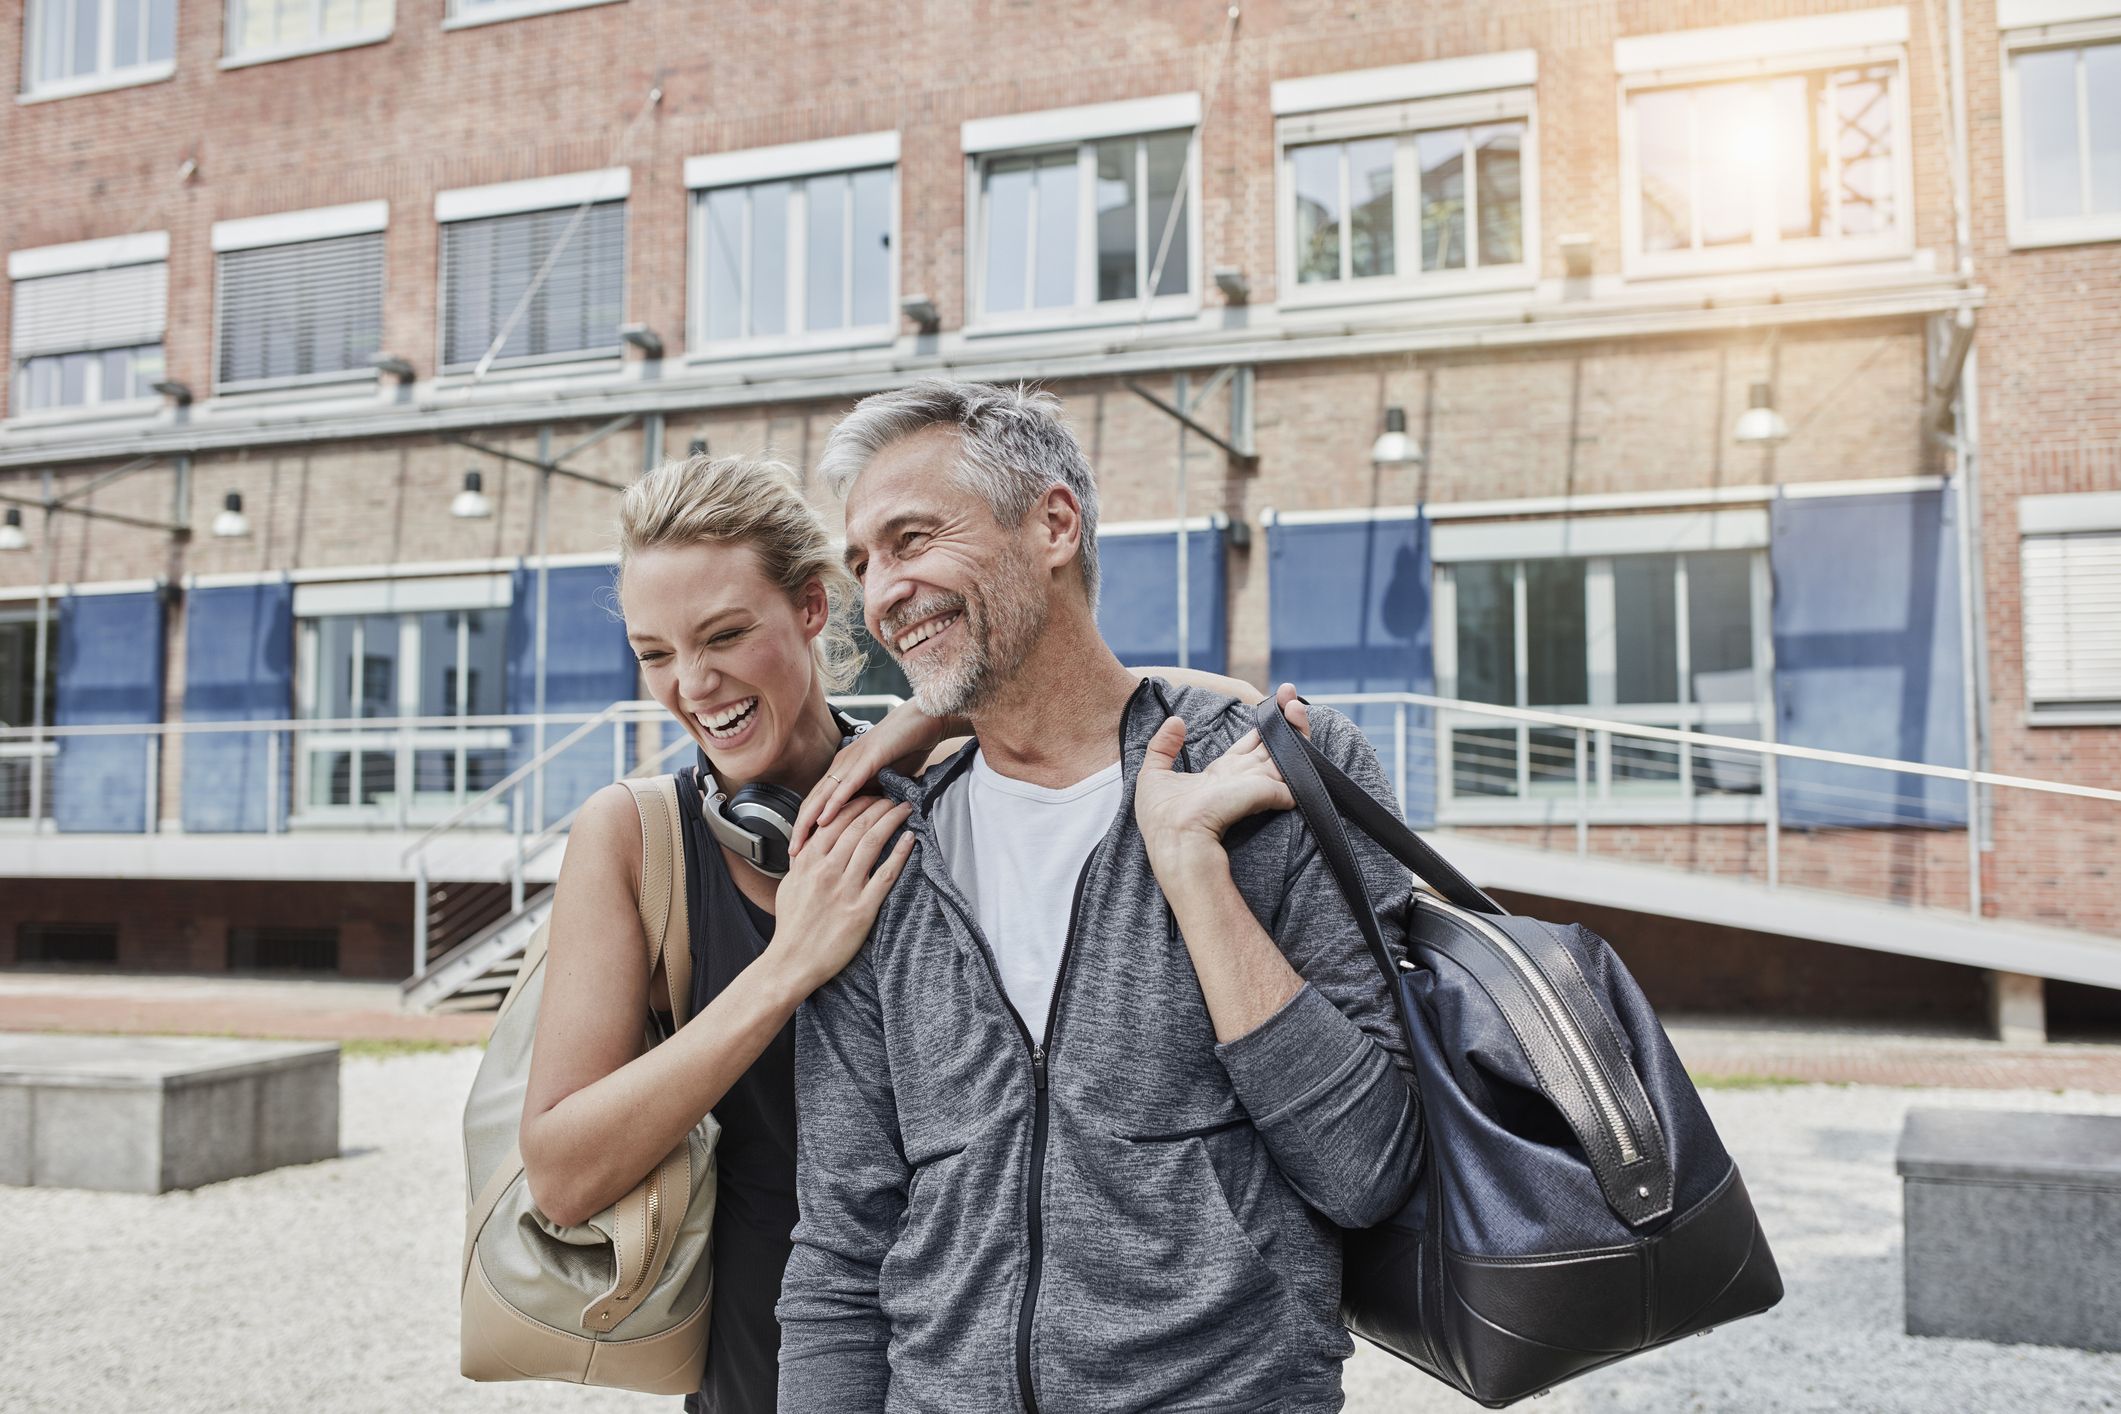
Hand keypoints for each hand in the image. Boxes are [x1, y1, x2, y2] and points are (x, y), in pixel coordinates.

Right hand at [763, 795, 914, 996]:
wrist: (792, 962)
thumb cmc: (791, 927)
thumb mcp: (789, 886)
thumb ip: (802, 862)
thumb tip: (810, 844)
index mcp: (808, 861)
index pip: (836, 820)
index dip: (857, 804)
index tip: (870, 796)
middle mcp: (827, 870)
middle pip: (858, 826)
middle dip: (879, 806)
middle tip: (893, 797)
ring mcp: (846, 888)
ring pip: (873, 842)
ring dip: (892, 820)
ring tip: (905, 810)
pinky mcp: (862, 909)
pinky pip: (886, 874)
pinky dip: (900, 853)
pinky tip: (910, 840)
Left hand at [791, 700, 963, 855]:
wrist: (924, 721)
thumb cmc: (906, 749)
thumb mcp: (886, 781)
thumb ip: (874, 798)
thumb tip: (870, 824)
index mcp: (845, 771)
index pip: (819, 802)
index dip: (807, 826)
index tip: (802, 849)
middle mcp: (842, 765)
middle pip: (813, 800)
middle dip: (800, 828)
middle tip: (792, 853)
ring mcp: (853, 760)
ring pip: (824, 794)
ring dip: (809, 820)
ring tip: (800, 841)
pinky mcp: (868, 758)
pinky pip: (847, 784)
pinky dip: (834, 803)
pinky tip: (824, 819)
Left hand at [1133, 684, 1310, 868]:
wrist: (1173, 839)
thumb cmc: (1162, 819)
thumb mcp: (1154, 775)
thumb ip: (1163, 746)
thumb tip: (1175, 721)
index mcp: (1223, 774)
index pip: (1251, 745)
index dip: (1263, 726)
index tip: (1273, 704)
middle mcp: (1244, 777)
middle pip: (1275, 746)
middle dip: (1286, 720)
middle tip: (1289, 692)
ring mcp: (1255, 783)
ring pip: (1288, 753)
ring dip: (1296, 726)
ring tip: (1295, 701)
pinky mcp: (1264, 791)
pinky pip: (1292, 772)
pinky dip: (1300, 745)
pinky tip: (1297, 718)